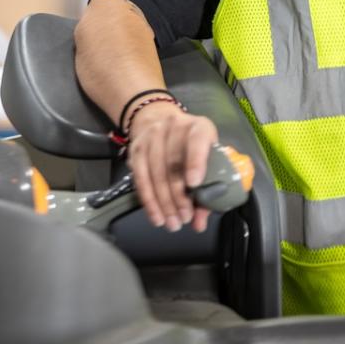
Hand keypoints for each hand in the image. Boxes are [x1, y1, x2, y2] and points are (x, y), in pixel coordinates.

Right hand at [126, 101, 217, 232]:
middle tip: (184, 218)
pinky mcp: (136, 148)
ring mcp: (152, 135)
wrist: (160, 122)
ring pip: (155, 173)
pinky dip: (148, 200)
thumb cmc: (192, 146)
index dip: (196, 162)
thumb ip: (208, 190)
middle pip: (173, 163)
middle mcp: (174, 126)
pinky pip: (140, 178)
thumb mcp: (207, 159)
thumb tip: (199, 222)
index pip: (197, 141)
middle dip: (178, 196)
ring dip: (163, 203)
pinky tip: (156, 216)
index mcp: (199, 127)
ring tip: (171, 223)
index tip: (194, 184)